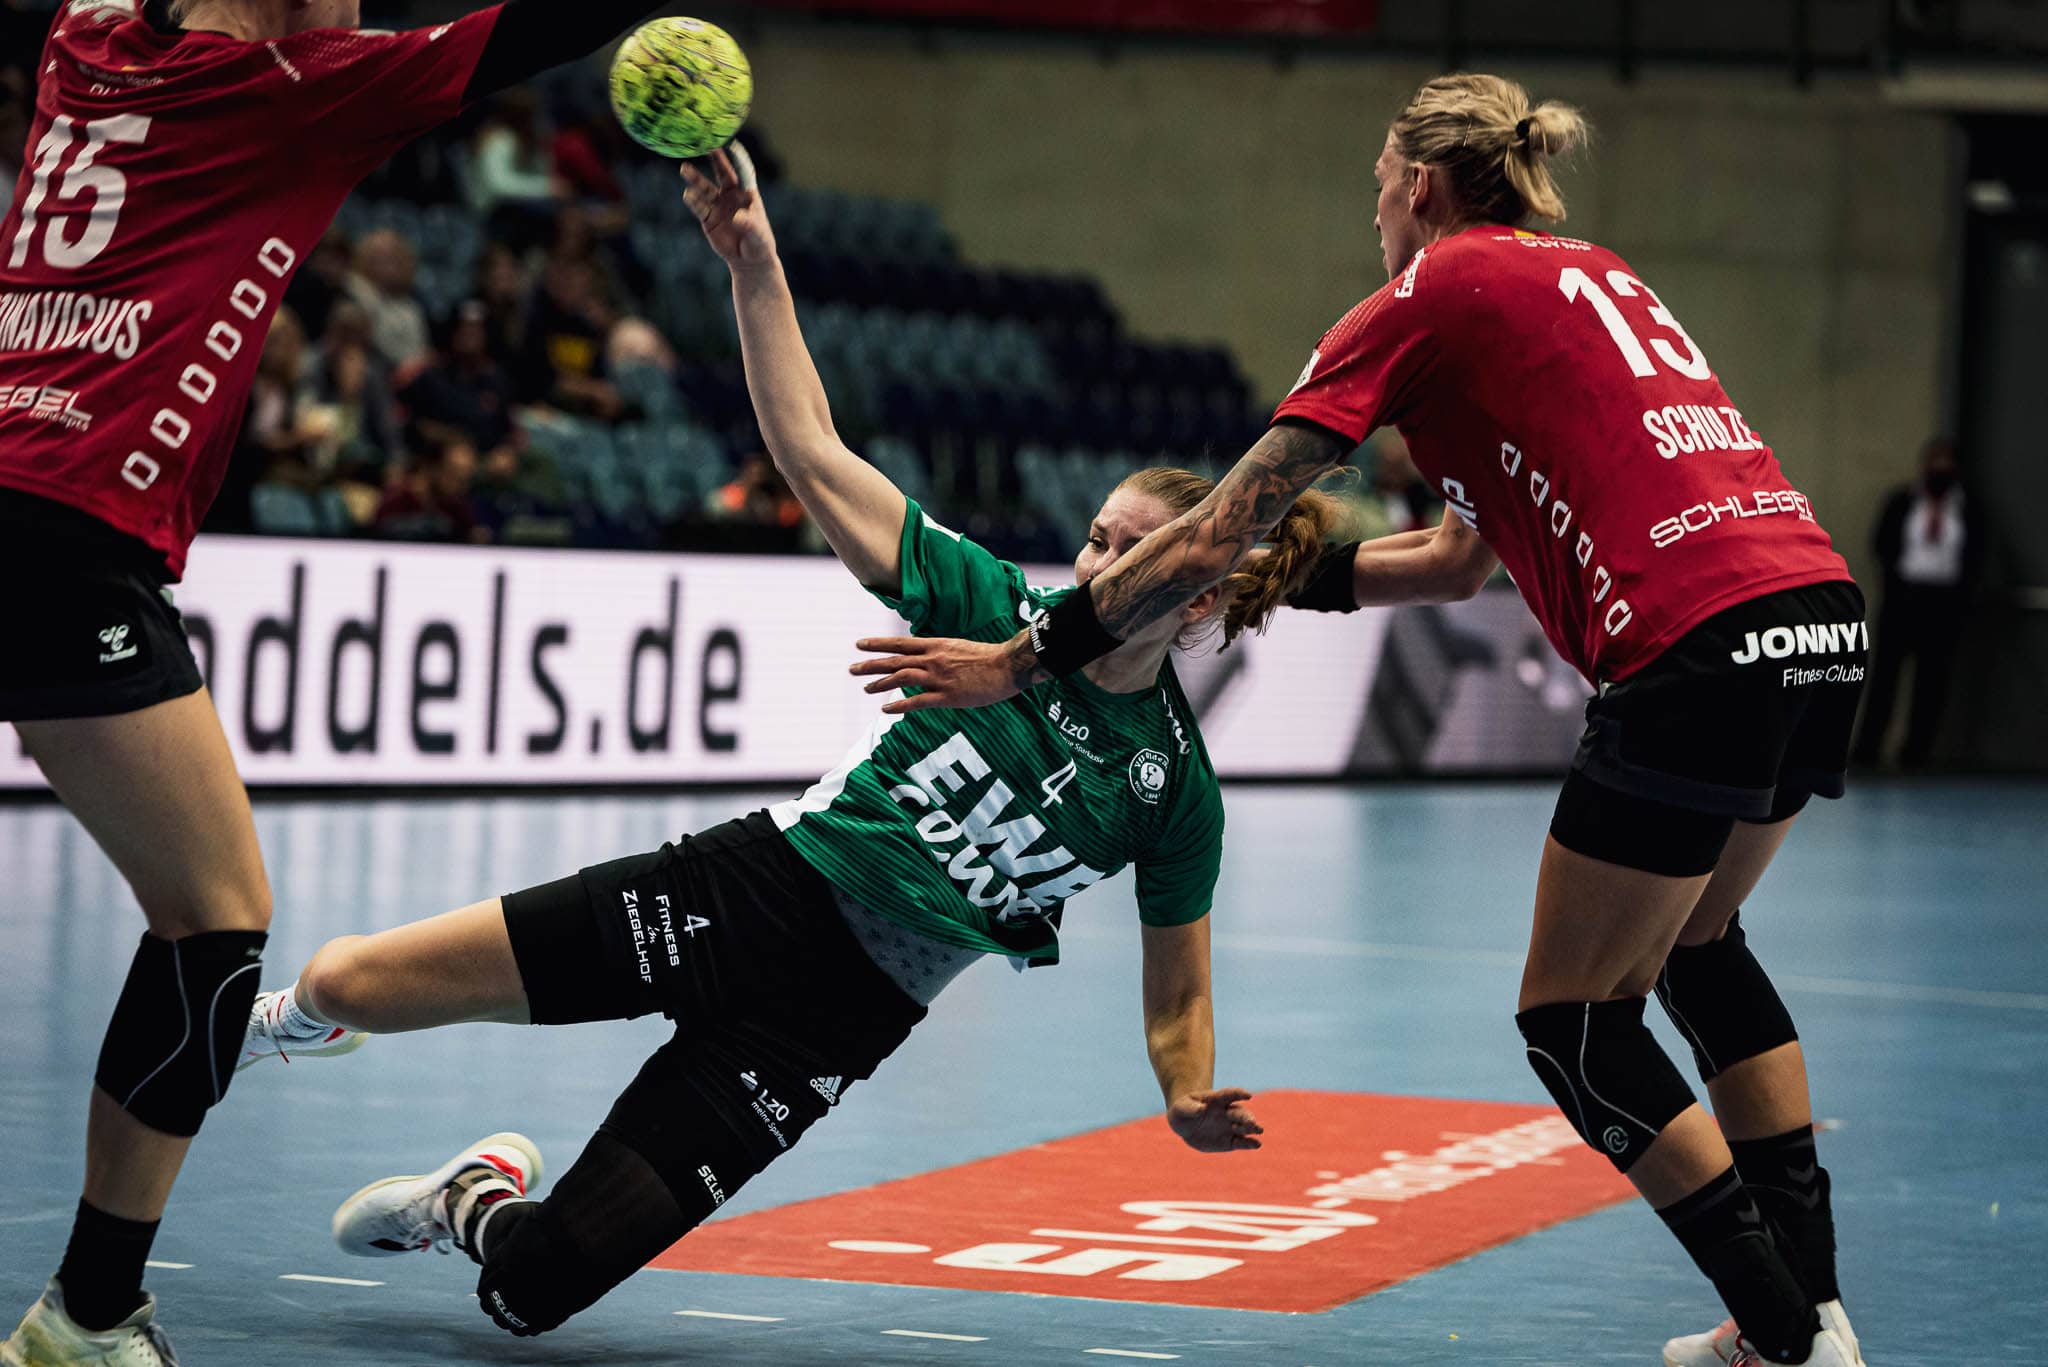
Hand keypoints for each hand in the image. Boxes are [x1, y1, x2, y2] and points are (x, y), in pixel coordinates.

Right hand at [679, 144, 774, 268]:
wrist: (749, 260)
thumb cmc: (759, 243)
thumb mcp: (757, 234)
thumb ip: (748, 224)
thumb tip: (736, 217)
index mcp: (748, 193)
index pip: (742, 171)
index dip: (736, 157)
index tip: (730, 143)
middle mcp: (731, 196)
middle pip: (722, 173)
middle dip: (714, 159)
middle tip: (704, 145)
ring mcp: (718, 206)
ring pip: (705, 188)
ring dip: (695, 178)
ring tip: (684, 168)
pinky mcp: (708, 219)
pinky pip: (699, 207)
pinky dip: (693, 201)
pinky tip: (687, 194)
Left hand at [850, 635, 1029, 713]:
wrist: (1008, 666)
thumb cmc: (988, 657)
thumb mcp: (959, 647)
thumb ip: (940, 652)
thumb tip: (925, 657)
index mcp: (936, 645)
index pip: (899, 643)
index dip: (877, 644)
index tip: (859, 644)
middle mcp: (933, 659)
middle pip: (894, 661)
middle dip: (870, 665)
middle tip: (851, 669)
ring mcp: (939, 678)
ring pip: (901, 679)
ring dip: (880, 684)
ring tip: (864, 688)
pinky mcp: (948, 696)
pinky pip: (918, 701)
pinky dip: (900, 704)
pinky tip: (886, 708)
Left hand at [1167, 1088, 1263, 1152]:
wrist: (1185, 1125)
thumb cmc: (1183, 1111)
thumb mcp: (1181, 1107)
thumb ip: (1190, 1107)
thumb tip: (1201, 1109)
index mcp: (1217, 1100)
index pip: (1230, 1094)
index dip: (1239, 1094)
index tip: (1248, 1095)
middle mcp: (1227, 1112)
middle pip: (1240, 1113)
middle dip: (1247, 1117)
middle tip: (1252, 1123)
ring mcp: (1230, 1127)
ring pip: (1245, 1127)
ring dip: (1252, 1128)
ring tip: (1258, 1130)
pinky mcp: (1230, 1141)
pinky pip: (1242, 1142)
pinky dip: (1250, 1143)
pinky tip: (1256, 1144)